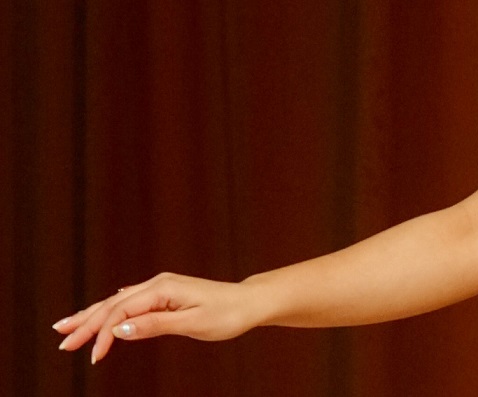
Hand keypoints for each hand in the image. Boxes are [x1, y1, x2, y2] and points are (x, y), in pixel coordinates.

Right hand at [53, 272, 259, 363]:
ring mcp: (161, 288)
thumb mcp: (193, 324)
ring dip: (93, 316)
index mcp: (162, 288)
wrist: (249, 303)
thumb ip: (155, 325)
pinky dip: (111, 311)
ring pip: (118, 302)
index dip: (102, 334)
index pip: (121, 311)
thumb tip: (119, 330)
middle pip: (112, 304)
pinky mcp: (165, 295)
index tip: (93, 358)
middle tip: (62, 342)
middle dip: (85, 323)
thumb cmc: (227, 314)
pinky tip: (101, 313)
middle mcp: (158, 284)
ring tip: (67, 327)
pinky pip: (130, 303)